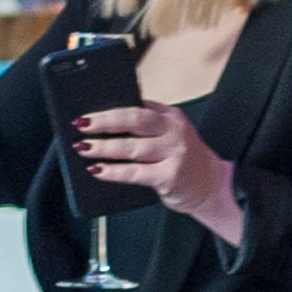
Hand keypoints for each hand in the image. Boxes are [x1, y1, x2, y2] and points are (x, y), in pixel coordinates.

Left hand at [75, 101, 240, 246]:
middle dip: (104, 122)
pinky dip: (113, 172)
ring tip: (84, 148)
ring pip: (131, 148)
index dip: (109, 109)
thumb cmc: (182, 158)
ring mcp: (174, 154)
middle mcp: (175, 131)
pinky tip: (98, 170)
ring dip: (104, 148)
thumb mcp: (170, 133)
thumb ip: (147, 124)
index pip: (137, 106)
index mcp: (171, 116)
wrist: (211, 185)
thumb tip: (104, 122)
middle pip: (134, 120)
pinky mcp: (170, 177)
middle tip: (81, 125)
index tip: (87, 112)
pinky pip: (134, 173)